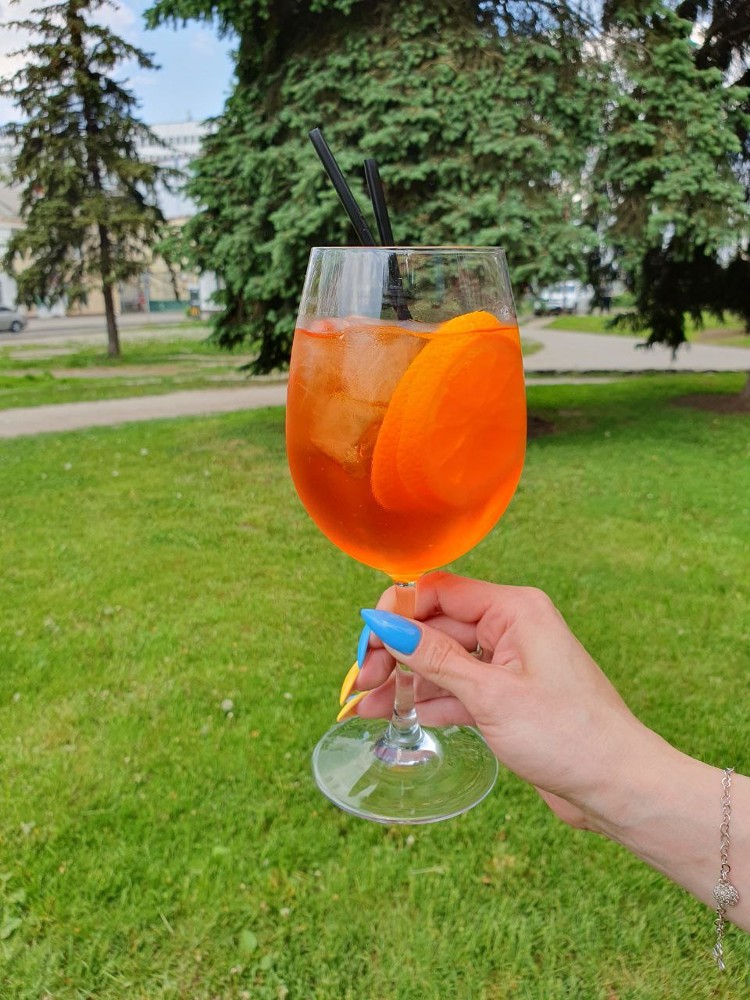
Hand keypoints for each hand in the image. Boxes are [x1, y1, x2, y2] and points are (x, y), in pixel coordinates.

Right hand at [354, 571, 655, 829]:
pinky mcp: (510, 697)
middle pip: (437, 626)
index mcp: (515, 609)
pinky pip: (460, 688)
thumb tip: (385, 623)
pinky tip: (401, 715)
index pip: (439, 591)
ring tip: (366, 707)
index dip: (397, 612)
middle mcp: (512, 628)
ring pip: (444, 660)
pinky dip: (431, 701)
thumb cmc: (568, 735)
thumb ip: (434, 657)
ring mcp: (510, 663)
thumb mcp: (491, 694)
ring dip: (406, 681)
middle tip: (362, 682)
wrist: (619, 787)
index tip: (367, 643)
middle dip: (395, 652)